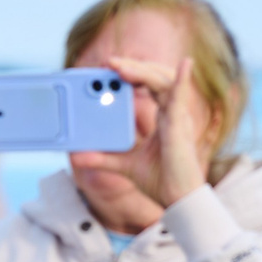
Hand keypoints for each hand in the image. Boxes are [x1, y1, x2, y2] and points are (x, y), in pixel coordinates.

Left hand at [101, 54, 207, 209]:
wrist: (177, 199)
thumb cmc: (160, 180)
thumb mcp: (123, 165)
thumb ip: (102, 158)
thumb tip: (77, 157)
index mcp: (163, 116)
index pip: (148, 86)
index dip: (133, 74)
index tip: (110, 67)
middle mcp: (172, 112)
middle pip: (156, 78)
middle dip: (133, 67)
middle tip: (109, 62)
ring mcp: (178, 117)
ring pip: (163, 82)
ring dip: (142, 71)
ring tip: (120, 66)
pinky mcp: (181, 126)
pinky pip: (181, 98)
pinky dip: (181, 80)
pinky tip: (185, 64)